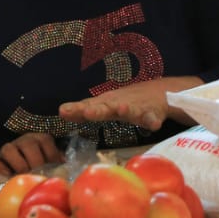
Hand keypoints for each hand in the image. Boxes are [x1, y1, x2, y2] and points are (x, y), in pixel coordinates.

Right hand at [0, 132, 62, 174]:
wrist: (14, 177)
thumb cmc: (38, 171)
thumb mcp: (50, 164)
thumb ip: (56, 163)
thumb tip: (64, 166)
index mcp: (39, 139)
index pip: (46, 140)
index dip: (51, 154)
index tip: (54, 168)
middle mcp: (23, 141)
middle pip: (28, 144)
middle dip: (35, 161)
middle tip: (37, 174)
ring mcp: (6, 150)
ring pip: (8, 149)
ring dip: (18, 163)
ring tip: (22, 176)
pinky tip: (5, 175)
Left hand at [59, 79, 180, 131]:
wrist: (157, 93)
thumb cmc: (125, 101)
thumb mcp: (104, 105)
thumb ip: (83, 109)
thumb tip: (61, 111)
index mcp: (106, 104)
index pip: (89, 107)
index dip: (77, 110)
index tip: (63, 111)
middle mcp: (119, 104)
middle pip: (107, 107)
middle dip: (97, 110)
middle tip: (88, 112)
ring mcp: (137, 108)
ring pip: (131, 110)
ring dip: (126, 110)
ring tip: (121, 110)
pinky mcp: (153, 114)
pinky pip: (153, 118)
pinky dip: (153, 120)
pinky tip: (154, 124)